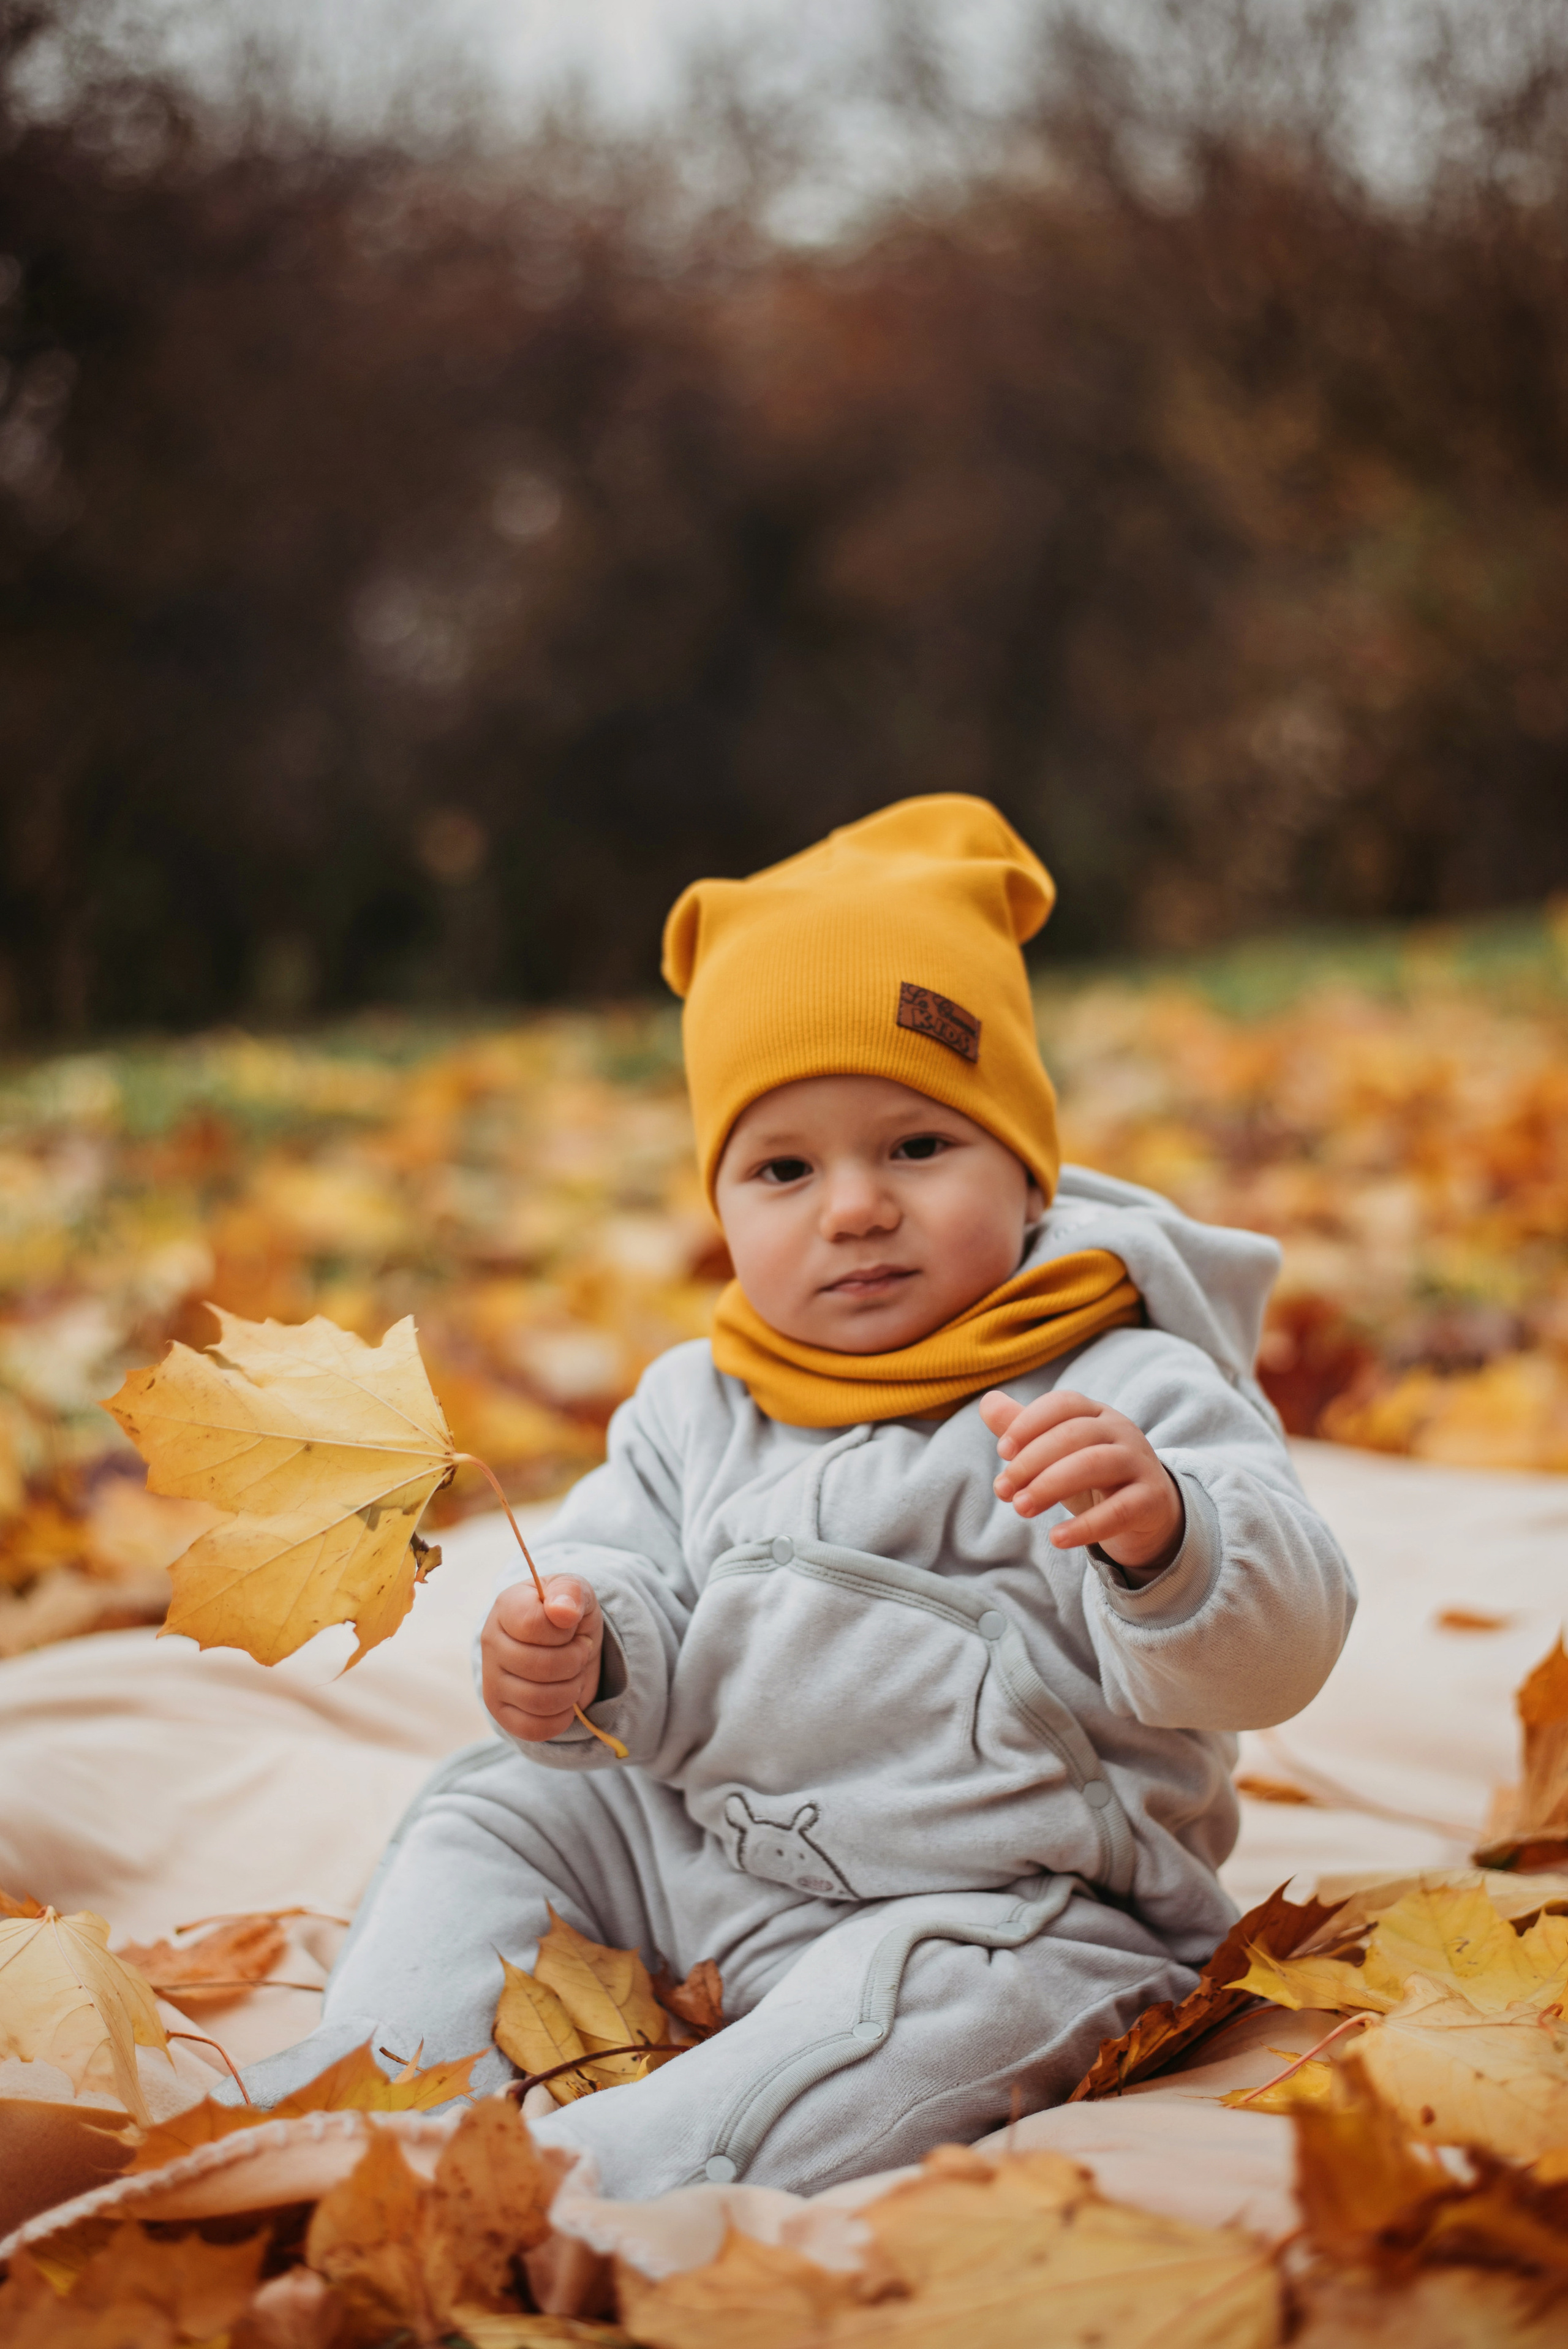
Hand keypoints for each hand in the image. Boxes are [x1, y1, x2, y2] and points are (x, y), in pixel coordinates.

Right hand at [481, 1574, 603, 1741]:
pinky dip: (560, 1718)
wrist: (563, 1641)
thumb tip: (562, 1611)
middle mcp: (490, 1643)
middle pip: (541, 1667)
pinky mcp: (499, 1712)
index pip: (533, 1625)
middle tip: (579, 1651)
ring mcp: (491, 1680)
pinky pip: (533, 1729)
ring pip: (539, 1700)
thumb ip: (571, 1592)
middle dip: (575, 1661)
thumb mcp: (577, 1593)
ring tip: (572, 1673)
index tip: (571, 1626)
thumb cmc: (567, 1614)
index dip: (564, 1630)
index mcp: (506, 1607)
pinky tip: (564, 1700)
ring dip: (571, 1689)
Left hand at [979, 1389, 1184, 1573]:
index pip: (1063, 1404)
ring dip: (1050, 1485)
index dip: (1029, 1423)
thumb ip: (1025, 1429)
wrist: (1150, 1512)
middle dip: (1031, 1461)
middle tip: (1002, 1490)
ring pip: (1094, 1465)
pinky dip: (1085, 1526)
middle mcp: (1122, 1431)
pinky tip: (1056, 1539)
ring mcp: (1140, 1463)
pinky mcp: (1151, 1500)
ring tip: (1020, 1508)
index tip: (1002, 1451)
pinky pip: (1118, 1511)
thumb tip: (987, 1402)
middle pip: (1074, 1435)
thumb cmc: (1095, 1477)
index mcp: (1097, 1414)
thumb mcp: (1059, 1454)